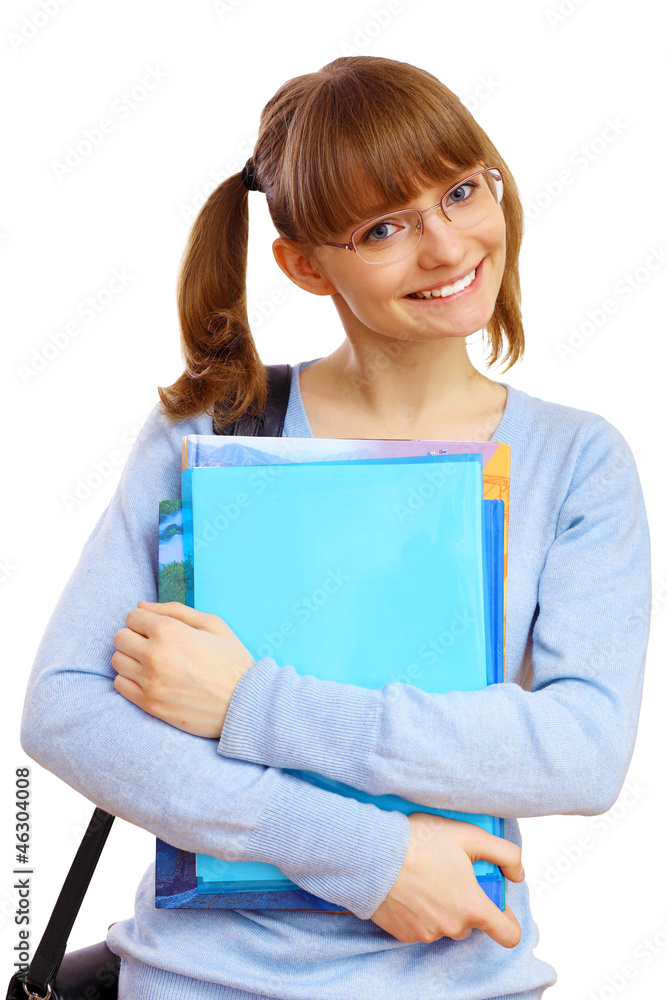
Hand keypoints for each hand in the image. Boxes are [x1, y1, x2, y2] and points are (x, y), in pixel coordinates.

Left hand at [111, 601, 255, 737]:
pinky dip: (130, 679)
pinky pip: (120, 685)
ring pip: (117, 661)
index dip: (145, 620)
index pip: (132, 616)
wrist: (245, 703)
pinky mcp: (149, 705)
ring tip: (152, 663)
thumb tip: (142, 606)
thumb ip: (175, 610)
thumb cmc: (232, 660)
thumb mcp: (212, 624)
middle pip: (120, 637)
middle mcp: (154, 655)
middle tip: (154, 645)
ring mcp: (150, 682)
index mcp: (169, 631)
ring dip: (131, 658)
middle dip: (134, 637)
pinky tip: (150, 679)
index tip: (157, 628)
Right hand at [370, 813, 523, 947]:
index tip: (499, 907)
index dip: (508, 921)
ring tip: (427, 878)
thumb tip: (517, 873)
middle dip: (467, 903)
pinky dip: (420, 913)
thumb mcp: (468, 835)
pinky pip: (422, 927)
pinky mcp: (404, 934)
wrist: (372, 854)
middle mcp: (452, 927)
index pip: (508, 935)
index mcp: (473, 907)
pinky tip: (410, 889)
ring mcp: (427, 933)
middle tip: (452, 875)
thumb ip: (504, 854)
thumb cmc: (420, 841)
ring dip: (443, 908)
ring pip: (446, 925)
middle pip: (472, 924)